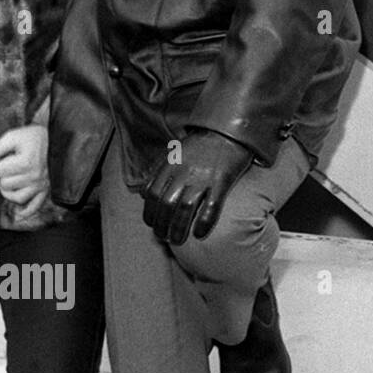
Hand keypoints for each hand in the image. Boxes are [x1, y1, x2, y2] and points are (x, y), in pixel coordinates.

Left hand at [0, 125, 48, 211]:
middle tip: (12, 166)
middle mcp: (34, 177)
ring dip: (9, 191)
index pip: (0, 171)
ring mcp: (40, 186)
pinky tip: (19, 213)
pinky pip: (35, 206)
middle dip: (4, 175)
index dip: (1, 162)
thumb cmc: (34, 137)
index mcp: (26, 163)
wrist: (56, 139)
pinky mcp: (46, 190)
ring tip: (10, 181)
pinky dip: (26, 212)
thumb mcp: (14, 136)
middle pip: (5, 185)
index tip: (8, 156)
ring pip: (17, 198)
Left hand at [142, 129, 253, 244]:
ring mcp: (202, 177)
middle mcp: (183, 172)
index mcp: (169, 165)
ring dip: (179, 228)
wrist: (228, 131)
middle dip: (162, 225)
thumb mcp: (173, 153)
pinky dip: (204, 222)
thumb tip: (144, 193)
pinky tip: (200, 234)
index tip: (151, 224)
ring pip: (185, 209)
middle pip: (166, 204)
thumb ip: (159, 172)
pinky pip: (211, 206)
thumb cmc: (200, 145)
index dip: (149, 212)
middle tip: (163, 238)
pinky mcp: (222, 181)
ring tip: (177, 240)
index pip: (151, 193)